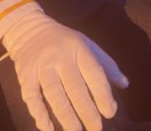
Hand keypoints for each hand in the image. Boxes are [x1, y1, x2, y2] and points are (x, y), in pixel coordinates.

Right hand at [2, 9, 128, 130]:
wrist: (29, 29)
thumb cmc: (65, 42)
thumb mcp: (88, 45)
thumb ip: (106, 65)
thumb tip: (125, 84)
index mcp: (79, 47)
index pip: (94, 73)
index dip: (103, 95)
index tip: (109, 113)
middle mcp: (59, 56)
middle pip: (74, 87)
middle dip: (86, 111)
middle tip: (96, 129)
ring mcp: (40, 65)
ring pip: (53, 94)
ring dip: (65, 115)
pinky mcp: (25, 75)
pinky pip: (31, 97)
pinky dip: (39, 114)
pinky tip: (48, 128)